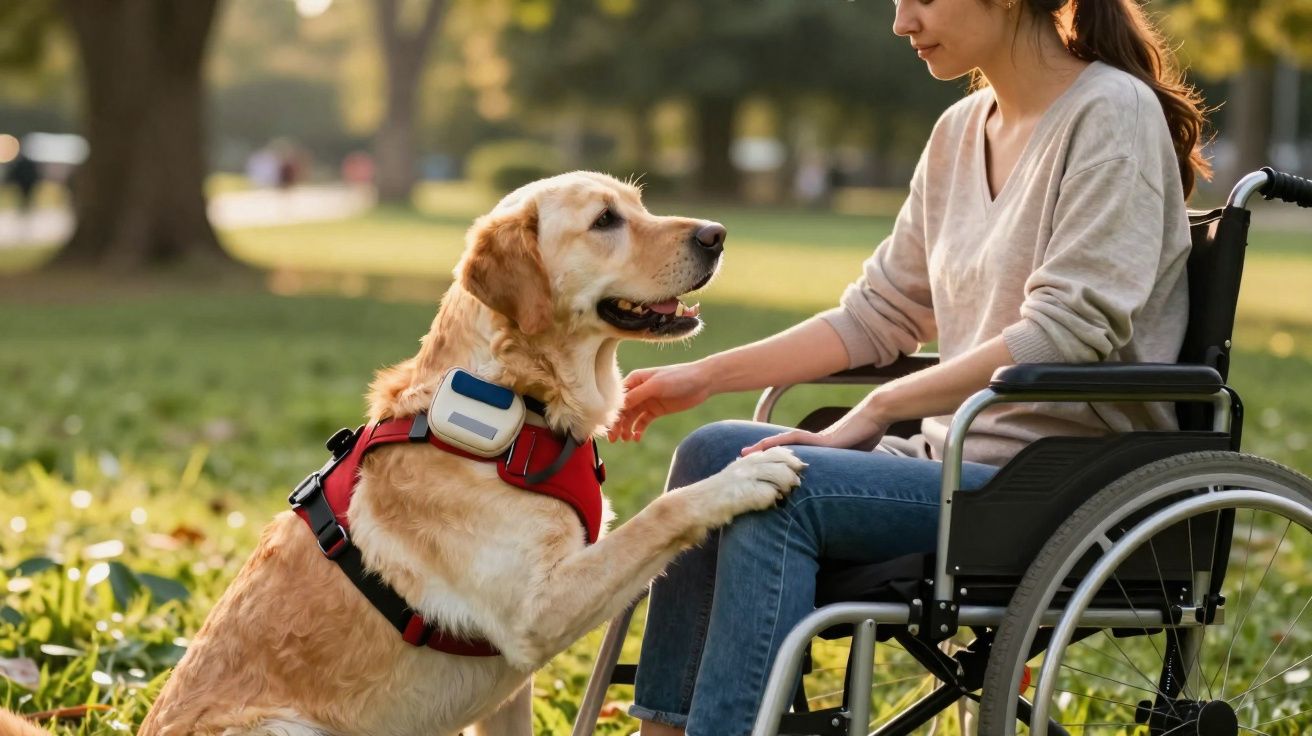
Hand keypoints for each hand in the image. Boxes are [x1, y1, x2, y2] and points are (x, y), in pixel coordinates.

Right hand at [608, 362, 713, 441]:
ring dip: (626, 429)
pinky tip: (637, 438)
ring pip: (631, 417)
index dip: (611, 412)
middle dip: (616, 424)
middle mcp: (638, 390)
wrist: (702, 382)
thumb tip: (618, 406)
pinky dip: (638, 430)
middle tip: (613, 439)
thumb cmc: (678, 377)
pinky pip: (643, 422)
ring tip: (626, 440)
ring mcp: (647, 401)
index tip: (608, 426)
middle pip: (622, 409)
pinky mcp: (656, 410)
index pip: (617, 398)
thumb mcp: (656, 385)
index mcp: (635, 380)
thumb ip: (637, 395)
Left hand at [741, 403, 889, 455]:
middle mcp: (814, 442)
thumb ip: (846, 464)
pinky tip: (767, 447)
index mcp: (820, 447)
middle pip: (781, 447)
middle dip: (761, 453)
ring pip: (784, 443)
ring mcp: (818, 439)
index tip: (758, 461)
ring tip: (745, 453)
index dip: (774, 456)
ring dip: (764, 448)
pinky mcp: (825, 441)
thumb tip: (847, 479)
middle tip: (741, 458)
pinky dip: (781, 443)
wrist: (877, 415)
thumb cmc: (869, 431)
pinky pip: (797, 441)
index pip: (790, 452)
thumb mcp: (856, 455)